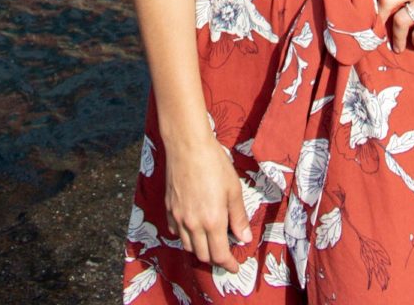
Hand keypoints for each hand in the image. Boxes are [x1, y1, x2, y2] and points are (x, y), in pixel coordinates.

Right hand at [164, 134, 249, 271]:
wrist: (187, 145)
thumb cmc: (214, 163)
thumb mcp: (233, 189)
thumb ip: (238, 216)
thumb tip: (244, 238)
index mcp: (213, 221)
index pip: (220, 255)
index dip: (228, 264)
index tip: (235, 267)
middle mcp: (193, 224)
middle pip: (202, 255)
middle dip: (214, 259)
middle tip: (224, 253)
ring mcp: (179, 217)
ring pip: (188, 246)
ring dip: (199, 249)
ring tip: (209, 241)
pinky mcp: (169, 208)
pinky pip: (175, 231)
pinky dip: (185, 235)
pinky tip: (192, 227)